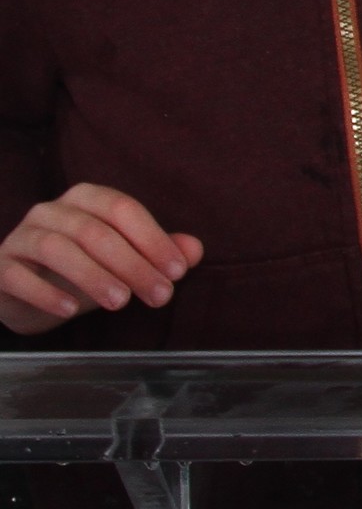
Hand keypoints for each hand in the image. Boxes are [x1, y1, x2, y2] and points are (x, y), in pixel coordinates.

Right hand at [0, 185, 201, 335]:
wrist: (23, 294)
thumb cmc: (81, 270)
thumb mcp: (123, 261)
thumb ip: (158, 252)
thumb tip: (195, 251)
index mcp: (86, 198)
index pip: (123, 209)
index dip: (153, 239)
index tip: (178, 270)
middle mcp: (51, 210)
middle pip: (95, 231)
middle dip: (132, 264)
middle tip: (159, 295)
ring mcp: (21, 236)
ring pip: (57, 249)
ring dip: (93, 277)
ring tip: (121, 303)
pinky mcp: (0, 266)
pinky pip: (19, 276)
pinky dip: (46, 292)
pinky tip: (70, 310)